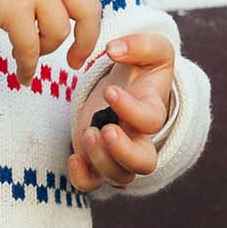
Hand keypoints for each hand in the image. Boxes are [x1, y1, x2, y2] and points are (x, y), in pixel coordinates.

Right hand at [0, 0, 167, 82]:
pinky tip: (22, 75)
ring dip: (48, 51)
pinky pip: (31, 47)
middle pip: (91, 11)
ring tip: (32, 53)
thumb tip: (79, 18)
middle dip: (86, 41)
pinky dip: (27, 66)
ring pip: (61, 32)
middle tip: (75, 60)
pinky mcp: (13, 5)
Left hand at [68, 31, 176, 191]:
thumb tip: (114, 49)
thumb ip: (140, 44)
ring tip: (88, 133)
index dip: (131, 110)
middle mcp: (139, 138)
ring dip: (101, 160)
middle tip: (104, 129)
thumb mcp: (151, 49)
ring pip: (119, 175)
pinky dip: (82, 178)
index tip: (110, 91)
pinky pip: (93, 183)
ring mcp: (117, 152)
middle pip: (144, 164)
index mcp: (152, 111)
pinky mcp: (95, 158)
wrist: (127, 86)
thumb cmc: (141, 68)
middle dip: (123, 151)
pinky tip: (73, 158)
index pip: (151, 121)